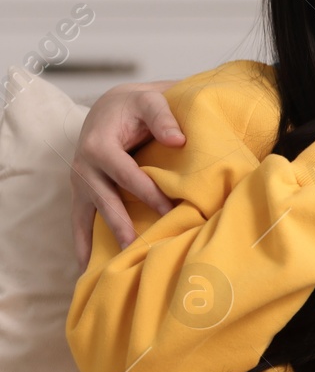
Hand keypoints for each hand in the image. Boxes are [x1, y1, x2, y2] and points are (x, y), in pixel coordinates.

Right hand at [71, 80, 183, 264]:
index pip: (127, 176)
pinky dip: (81, 243)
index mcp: (100, 146)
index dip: (148, 194)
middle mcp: (84, 167)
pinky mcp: (81, 191)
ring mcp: (80, 181)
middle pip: (106, 201)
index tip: (170, 212)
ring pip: (88, 216)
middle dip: (123, 225)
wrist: (111, 106)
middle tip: (139, 248)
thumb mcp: (150, 101)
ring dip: (96, 242)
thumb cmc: (135, 105)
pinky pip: (78, 220)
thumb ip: (163, 118)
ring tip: (106, 269)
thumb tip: (178, 140)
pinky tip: (86, 266)